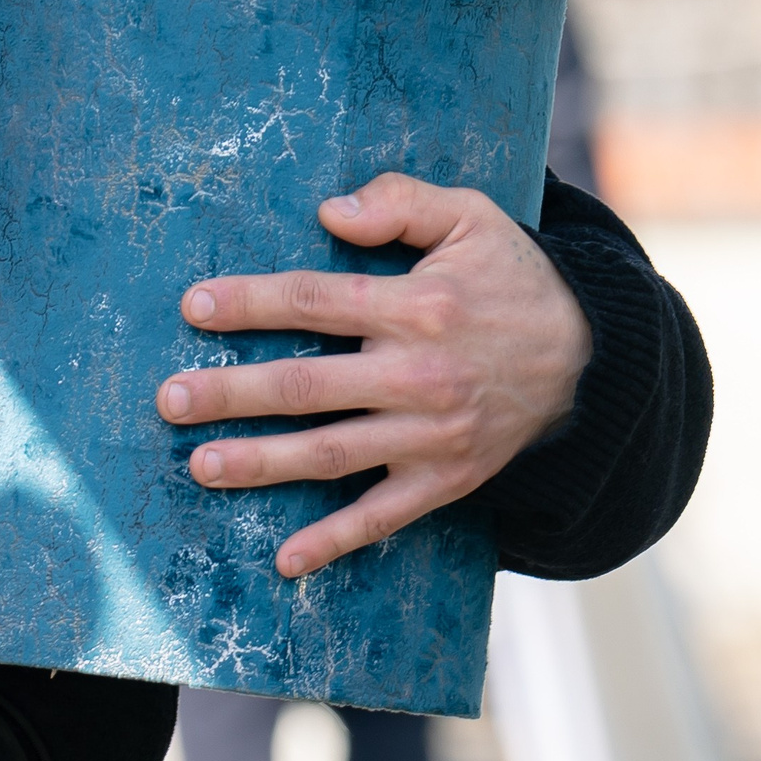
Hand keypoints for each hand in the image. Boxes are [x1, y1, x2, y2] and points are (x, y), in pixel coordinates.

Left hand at [155, 172, 589, 578]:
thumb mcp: (470, 216)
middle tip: (169, 398)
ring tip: (200, 465)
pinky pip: (383, 517)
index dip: (250, 304)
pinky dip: (334, 541)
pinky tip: (286, 559)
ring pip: (331, 454)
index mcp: (416, 308)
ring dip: (261, 464)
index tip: (194, 308)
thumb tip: (329, 212)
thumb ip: (399, 201)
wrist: (592, 362)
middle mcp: (418, 377)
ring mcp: (431, 437)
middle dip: (231, 394)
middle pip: (306, 387)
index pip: (314, 302)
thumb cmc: (511, 279)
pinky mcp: (446, 481)